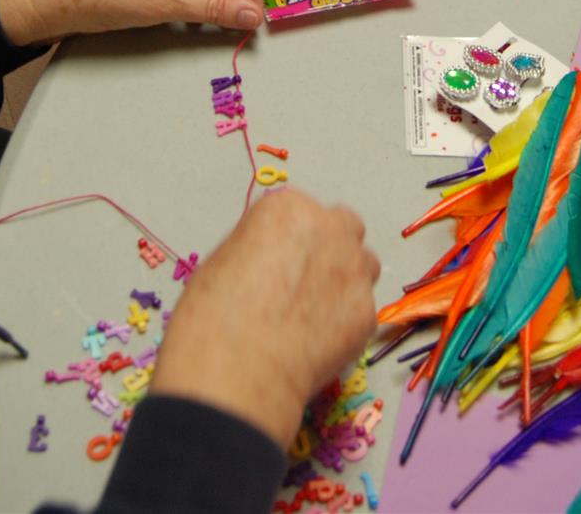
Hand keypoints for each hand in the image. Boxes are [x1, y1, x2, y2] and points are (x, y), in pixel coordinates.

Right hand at [150, 190, 379, 449]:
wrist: (235, 371)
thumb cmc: (213, 317)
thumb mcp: (224, 260)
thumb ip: (262, 246)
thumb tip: (273, 258)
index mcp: (289, 209)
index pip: (301, 210)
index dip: (291, 237)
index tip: (280, 258)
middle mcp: (330, 231)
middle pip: (344, 226)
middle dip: (330, 247)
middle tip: (305, 280)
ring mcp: (354, 272)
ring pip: (363, 266)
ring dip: (345, 280)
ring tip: (314, 312)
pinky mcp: (366, 314)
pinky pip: (361, 310)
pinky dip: (345, 321)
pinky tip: (317, 341)